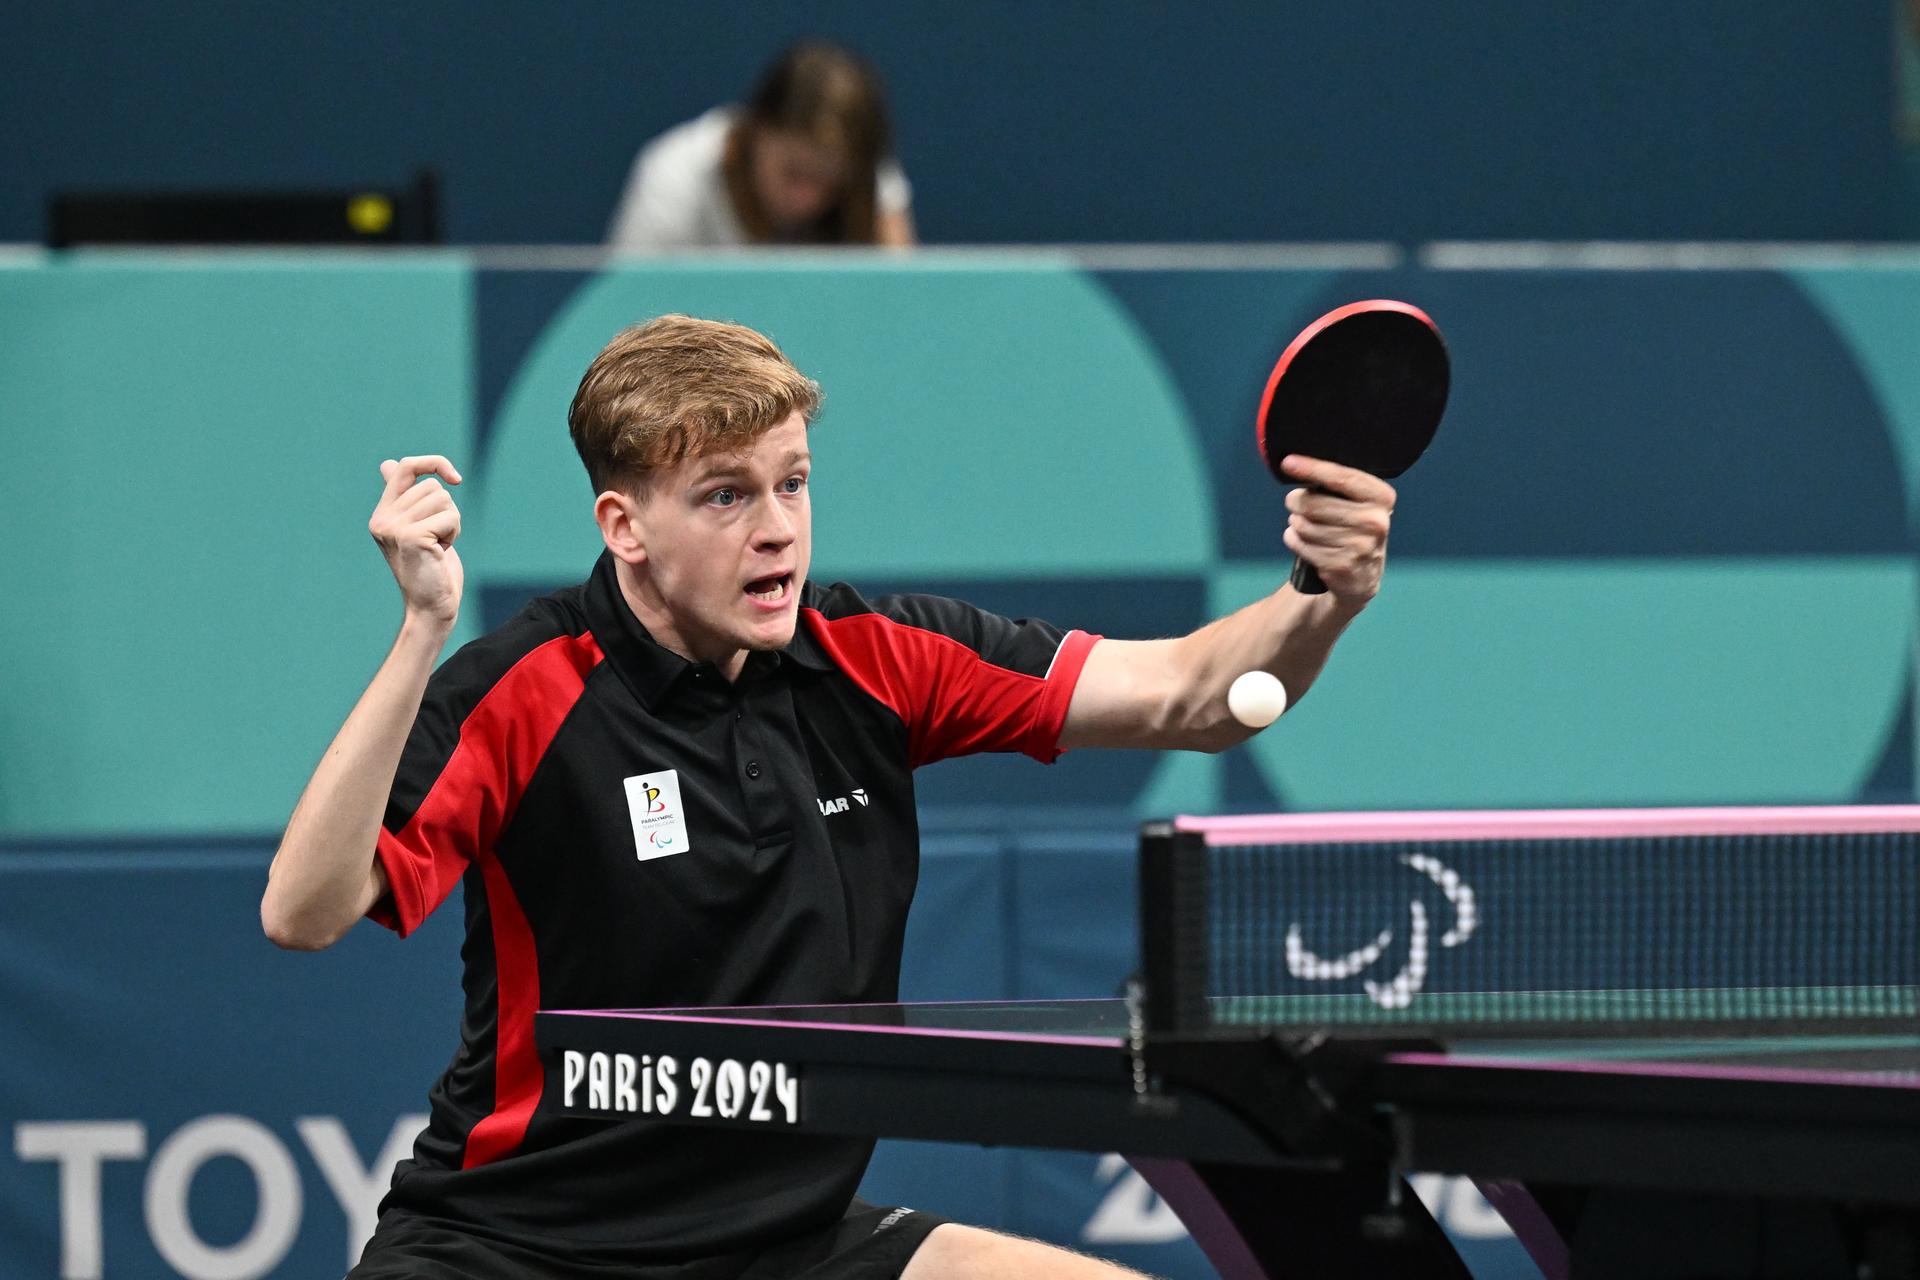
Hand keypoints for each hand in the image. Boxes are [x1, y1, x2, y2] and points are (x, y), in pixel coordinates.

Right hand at [369, 456, 463, 625]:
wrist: (430, 606)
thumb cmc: (430, 568)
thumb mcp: (416, 528)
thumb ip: (404, 499)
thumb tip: (388, 464)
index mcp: (382, 514)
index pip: (404, 467)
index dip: (433, 463)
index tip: (455, 478)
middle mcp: (383, 518)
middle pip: (432, 486)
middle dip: (446, 511)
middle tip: (437, 539)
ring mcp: (394, 527)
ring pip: (443, 499)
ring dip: (451, 523)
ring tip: (438, 546)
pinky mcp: (411, 536)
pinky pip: (449, 517)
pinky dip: (453, 533)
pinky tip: (441, 552)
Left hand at [1280, 454, 1394, 604]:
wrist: (1362, 575)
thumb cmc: (1354, 528)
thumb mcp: (1358, 503)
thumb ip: (1337, 485)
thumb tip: (1297, 466)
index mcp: (1382, 498)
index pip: (1342, 477)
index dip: (1312, 468)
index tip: (1288, 463)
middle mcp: (1375, 522)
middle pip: (1314, 504)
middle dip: (1296, 501)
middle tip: (1294, 502)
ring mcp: (1360, 546)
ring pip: (1304, 526)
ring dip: (1295, 523)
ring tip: (1303, 524)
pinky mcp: (1341, 566)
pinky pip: (1301, 544)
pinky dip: (1294, 539)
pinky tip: (1301, 539)